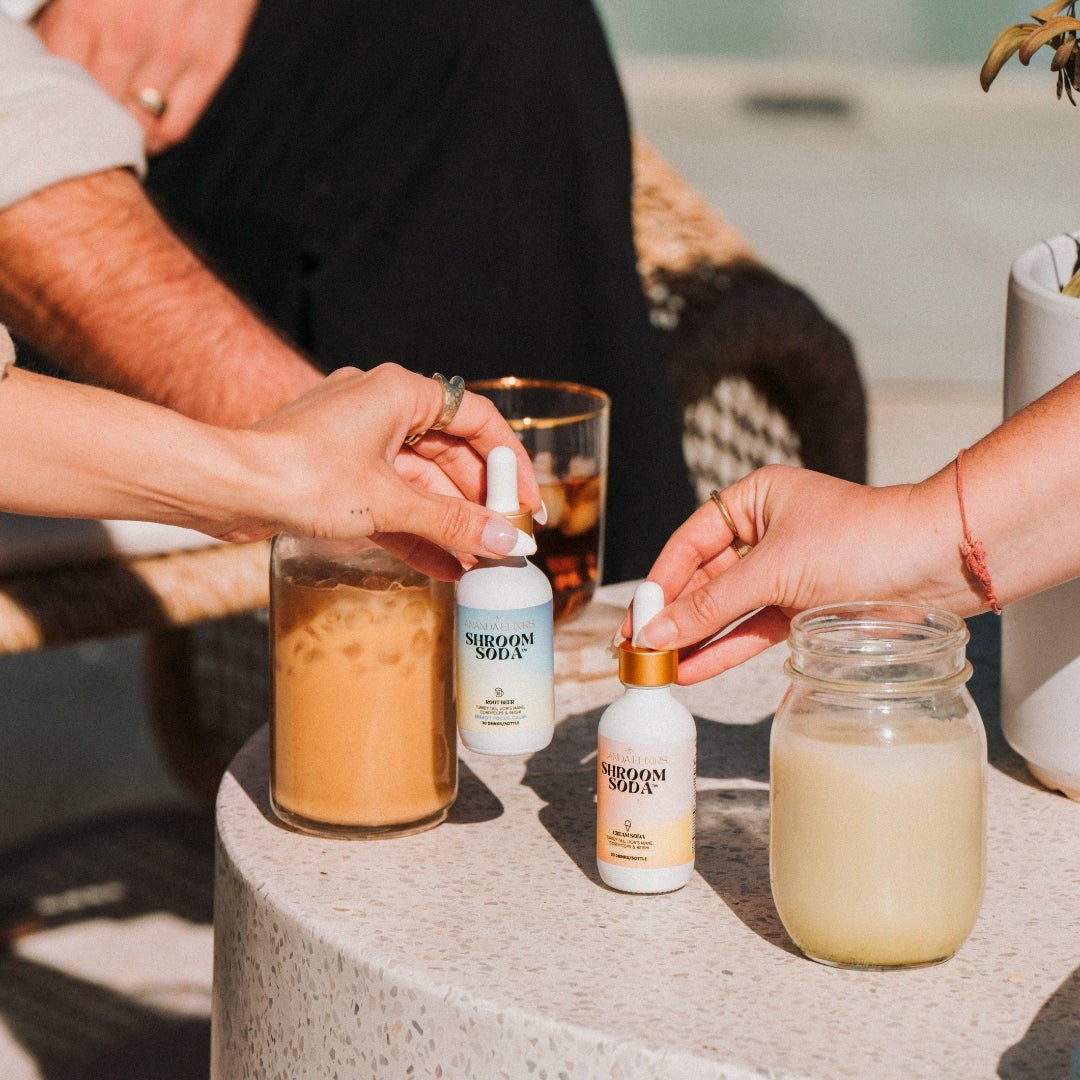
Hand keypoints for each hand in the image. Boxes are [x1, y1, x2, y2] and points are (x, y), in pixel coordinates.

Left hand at [33, 0, 256, 153]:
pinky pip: (178, 124)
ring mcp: (176, 49)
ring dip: (123, 134)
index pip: (59, 74)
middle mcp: (132, 31)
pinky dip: (159, 136)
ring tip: (115, 130)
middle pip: (96, 104)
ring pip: (137, 124)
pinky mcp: (213, 58)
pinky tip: (149, 130)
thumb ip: (65, 10)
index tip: (54, 97)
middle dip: (87, 116)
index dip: (54, 91)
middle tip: (83, 120)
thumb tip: (44, 43)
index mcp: (88, 3)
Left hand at [228, 364, 540, 580]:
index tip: (528, 504)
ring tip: (478, 564)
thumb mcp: (389, 504)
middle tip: (504, 542)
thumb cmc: (301, 475)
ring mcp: (358, 441)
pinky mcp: (337, 472)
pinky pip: (390, 499)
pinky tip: (443, 566)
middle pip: (451, 456)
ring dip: (448, 524)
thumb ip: (454, 525)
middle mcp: (383, 408)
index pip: (479, 421)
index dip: (512, 463)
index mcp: (401, 393)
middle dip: (479, 504)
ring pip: (420, 483)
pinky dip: (415, 530)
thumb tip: (508, 543)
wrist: (225, 486)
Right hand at [628, 465, 957, 683]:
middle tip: (637, 650)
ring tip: (657, 668)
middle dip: (673, 616)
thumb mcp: (775, 568)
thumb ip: (712, 605)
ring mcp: (785, 573)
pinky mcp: (803, 608)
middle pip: (705, 580)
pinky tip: (693, 670)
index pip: (690, 542)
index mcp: (755, 499)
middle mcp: (765, 533)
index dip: (661, 582)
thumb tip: (655, 632)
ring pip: (727, 610)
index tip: (636, 616)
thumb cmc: (862, 541)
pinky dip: (725, 650)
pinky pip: (753, 630)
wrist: (937, 565)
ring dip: (695, 639)